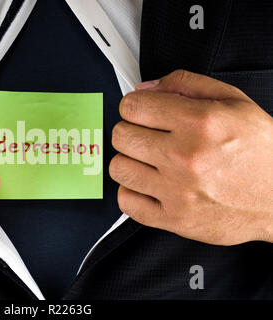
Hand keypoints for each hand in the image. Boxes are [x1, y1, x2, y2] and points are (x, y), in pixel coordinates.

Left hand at [110, 70, 272, 244]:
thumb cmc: (261, 151)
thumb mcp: (234, 101)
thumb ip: (185, 84)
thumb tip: (144, 89)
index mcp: (199, 123)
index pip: (132, 106)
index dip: (133, 106)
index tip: (140, 112)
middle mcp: (186, 157)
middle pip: (121, 135)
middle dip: (130, 130)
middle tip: (146, 135)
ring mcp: (178, 191)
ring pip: (118, 168)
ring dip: (129, 160)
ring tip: (148, 160)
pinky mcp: (175, 219)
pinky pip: (127, 202)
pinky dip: (132, 192)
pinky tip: (149, 185)